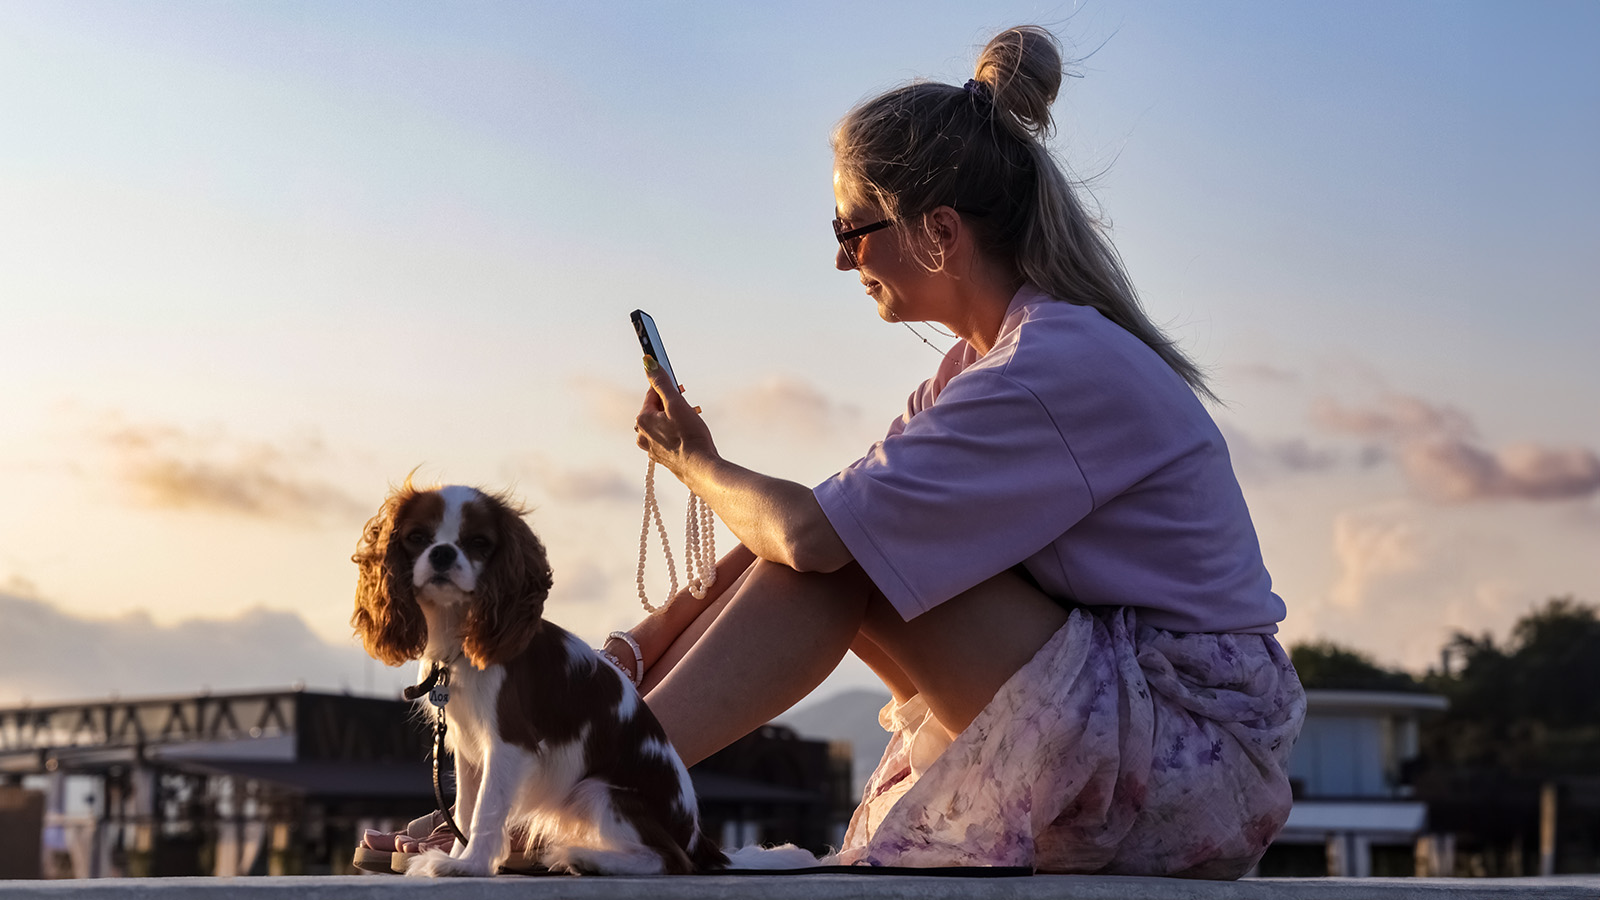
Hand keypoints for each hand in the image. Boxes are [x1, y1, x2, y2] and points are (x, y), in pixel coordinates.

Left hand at [635, 355, 716, 478]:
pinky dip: (676, 433)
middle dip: (673, 404)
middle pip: (657, 409)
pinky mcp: (661, 457)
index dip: (668, 387)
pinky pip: (666, 438)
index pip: (652, 393)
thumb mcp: (676, 403)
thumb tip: (648, 363)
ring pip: (662, 424)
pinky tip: (689, 435)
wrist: (701, 468)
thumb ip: (661, 383)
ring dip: (676, 418)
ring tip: (692, 421)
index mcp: (642, 420)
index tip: (681, 387)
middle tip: (689, 407)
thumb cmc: (690, 436)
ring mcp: (651, 448)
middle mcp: (642, 435)